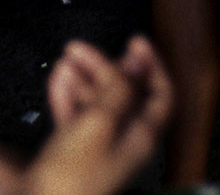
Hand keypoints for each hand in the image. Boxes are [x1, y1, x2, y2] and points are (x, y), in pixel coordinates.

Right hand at [32, 37, 172, 194]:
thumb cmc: (73, 178)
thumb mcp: (100, 122)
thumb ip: (119, 89)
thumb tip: (134, 62)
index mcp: (141, 136)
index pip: (161, 95)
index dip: (152, 65)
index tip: (136, 42)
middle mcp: (125, 141)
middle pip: (125, 93)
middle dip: (106, 67)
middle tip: (85, 49)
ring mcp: (100, 147)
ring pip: (98, 102)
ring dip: (83, 78)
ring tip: (67, 60)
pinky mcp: (76, 152)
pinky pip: (77, 115)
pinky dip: (68, 96)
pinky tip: (58, 81)